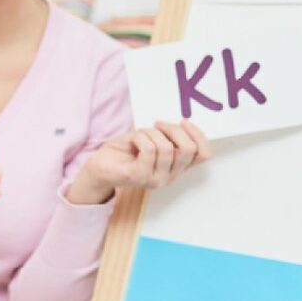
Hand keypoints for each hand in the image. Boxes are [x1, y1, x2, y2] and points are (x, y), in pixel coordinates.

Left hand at [68, 120, 211, 204]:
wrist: (98, 168)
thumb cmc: (125, 151)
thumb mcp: (152, 139)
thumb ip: (170, 137)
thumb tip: (183, 123)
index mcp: (176, 167)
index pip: (203, 154)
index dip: (198, 135)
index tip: (183, 121)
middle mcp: (169, 177)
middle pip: (187, 149)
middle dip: (173, 129)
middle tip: (157, 124)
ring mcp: (154, 179)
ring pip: (166, 148)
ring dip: (151, 133)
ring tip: (140, 134)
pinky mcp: (138, 177)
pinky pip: (149, 150)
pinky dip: (140, 137)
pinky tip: (133, 140)